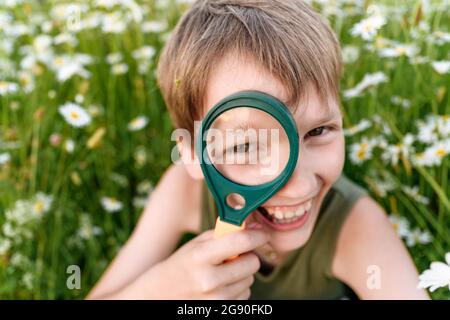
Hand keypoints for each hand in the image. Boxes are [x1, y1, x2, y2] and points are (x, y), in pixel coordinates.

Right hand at [149, 227, 268, 298]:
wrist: (160, 295)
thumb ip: (225, 233)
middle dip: (248, 256)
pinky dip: (237, 289)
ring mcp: (215, 300)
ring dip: (242, 274)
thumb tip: (255, 226)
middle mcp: (208, 280)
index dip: (258, 236)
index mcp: (200, 256)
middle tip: (235, 255)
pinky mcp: (221, 311)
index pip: (242, 242)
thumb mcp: (197, 244)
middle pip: (253, 263)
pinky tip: (221, 286)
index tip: (262, 234)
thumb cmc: (182, 265)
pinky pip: (245, 295)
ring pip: (250, 280)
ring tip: (222, 272)